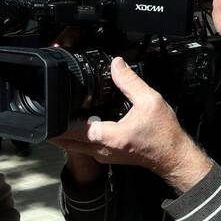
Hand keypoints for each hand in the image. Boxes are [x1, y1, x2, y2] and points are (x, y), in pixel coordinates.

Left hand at [51, 57, 211, 189]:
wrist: (173, 156)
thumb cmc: (164, 134)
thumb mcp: (150, 101)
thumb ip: (130, 81)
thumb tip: (116, 64)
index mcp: (108, 137)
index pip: (72, 131)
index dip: (57, 121)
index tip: (48, 110)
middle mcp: (101, 150)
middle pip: (65, 142)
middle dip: (54, 129)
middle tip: (48, 112)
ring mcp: (103, 155)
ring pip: (73, 147)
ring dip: (65, 133)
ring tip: (62, 114)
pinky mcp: (106, 156)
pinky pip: (84, 148)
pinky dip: (77, 137)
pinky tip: (81, 123)